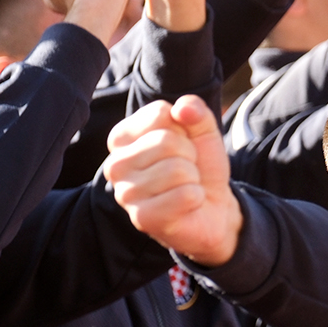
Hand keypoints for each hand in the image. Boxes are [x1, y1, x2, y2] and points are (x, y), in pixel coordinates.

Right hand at [104, 95, 241, 265]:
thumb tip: (182, 108)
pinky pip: (185, 195)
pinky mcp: (142, 218)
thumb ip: (195, 111)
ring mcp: (125, 194)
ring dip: (193, 178)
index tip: (182, 144)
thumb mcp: (202, 131)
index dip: (184, 128)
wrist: (211, 206)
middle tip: (186, 169)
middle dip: (190, 154)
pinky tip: (187, 204)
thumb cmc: (199, 166)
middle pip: (166, 141)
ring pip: (177, 169)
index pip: (159, 114)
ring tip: (185, 186)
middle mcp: (115, 165)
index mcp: (122, 138)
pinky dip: (196, 197)